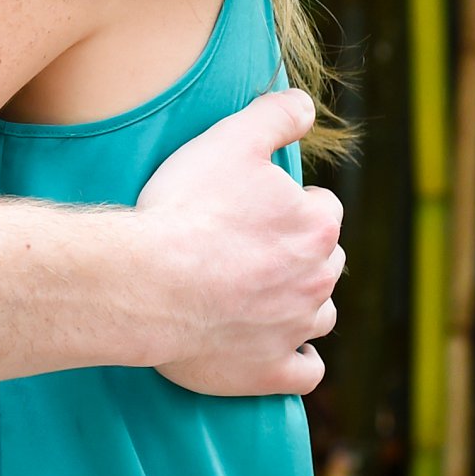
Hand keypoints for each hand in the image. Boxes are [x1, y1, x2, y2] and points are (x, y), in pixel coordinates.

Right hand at [137, 90, 343, 396]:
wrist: (148, 282)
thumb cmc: (186, 208)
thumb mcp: (230, 140)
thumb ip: (275, 116)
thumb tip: (305, 104)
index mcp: (317, 225)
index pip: (322, 208)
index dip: (290, 204)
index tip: (255, 207)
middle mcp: (318, 279)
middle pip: (326, 261)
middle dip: (299, 254)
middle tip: (251, 248)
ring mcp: (295, 328)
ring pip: (320, 314)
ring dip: (301, 304)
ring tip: (262, 296)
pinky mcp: (269, 371)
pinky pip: (307, 370)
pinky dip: (297, 359)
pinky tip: (278, 349)